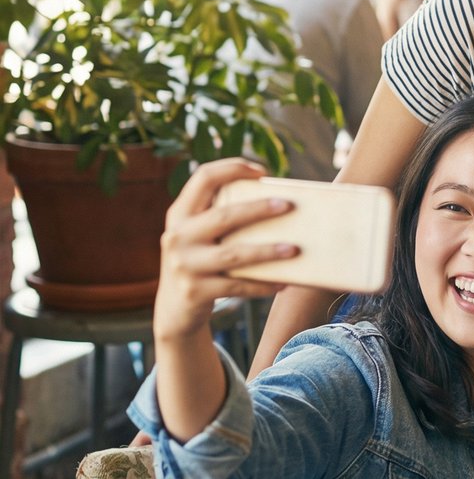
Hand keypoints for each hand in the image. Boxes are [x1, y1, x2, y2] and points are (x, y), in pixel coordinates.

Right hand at [154, 160, 297, 345]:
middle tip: (288, 205)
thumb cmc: (201, 262)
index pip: (203, 178)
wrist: (175, 310)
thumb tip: (276, 201)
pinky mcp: (195, 292)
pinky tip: (283, 283)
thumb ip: (220, 216)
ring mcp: (184, 265)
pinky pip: (238, 286)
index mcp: (179, 213)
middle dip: (259, 209)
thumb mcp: (198, 235)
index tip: (262, 171)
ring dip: (267, 251)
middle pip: (223, 216)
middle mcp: (177, 236)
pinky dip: (262, 284)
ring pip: (234, 254)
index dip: (232, 168)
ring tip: (294, 249)